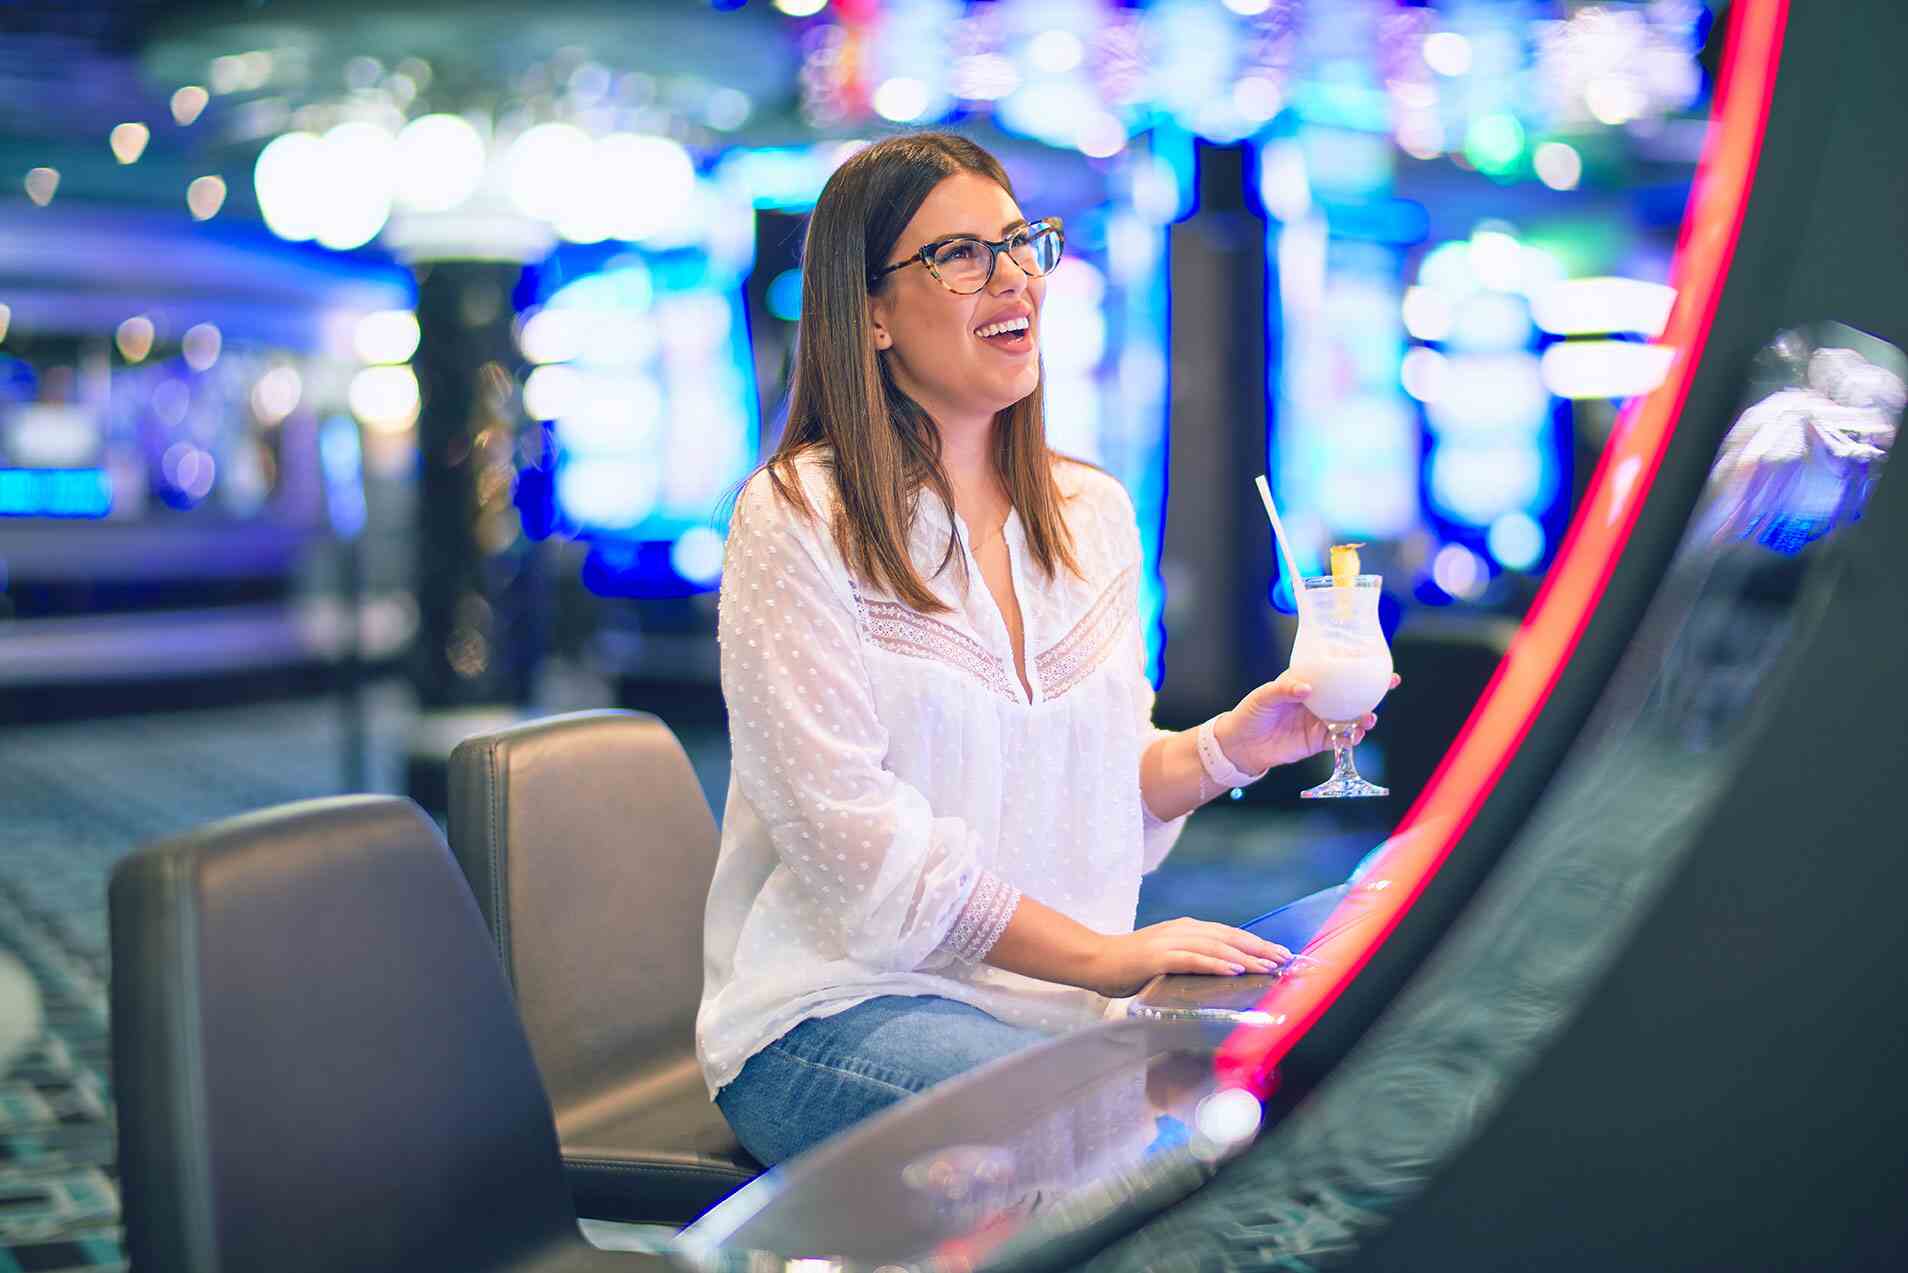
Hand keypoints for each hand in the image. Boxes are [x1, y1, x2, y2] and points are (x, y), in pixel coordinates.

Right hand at [1084, 918, 1291, 998]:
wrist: (1096, 960)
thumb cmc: (1130, 964)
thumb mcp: (1166, 956)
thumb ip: (1191, 959)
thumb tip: (1222, 970)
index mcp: (1185, 928)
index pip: (1228, 933)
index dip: (1255, 942)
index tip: (1279, 953)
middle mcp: (1182, 930)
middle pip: (1229, 936)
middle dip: (1259, 948)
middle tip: (1284, 959)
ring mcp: (1170, 941)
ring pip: (1216, 946)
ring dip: (1245, 956)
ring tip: (1268, 966)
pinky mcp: (1159, 957)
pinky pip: (1194, 959)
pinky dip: (1216, 963)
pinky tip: (1235, 969)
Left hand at [1215, 670, 1401, 773]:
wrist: (1241, 744)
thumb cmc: (1251, 713)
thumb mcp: (1264, 695)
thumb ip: (1285, 689)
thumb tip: (1306, 688)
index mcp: (1308, 682)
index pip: (1336, 672)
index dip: (1357, 666)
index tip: (1377, 661)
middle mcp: (1319, 701)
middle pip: (1352, 694)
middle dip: (1373, 690)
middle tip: (1388, 685)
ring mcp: (1321, 721)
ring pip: (1351, 717)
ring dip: (1365, 717)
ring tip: (1369, 717)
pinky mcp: (1318, 742)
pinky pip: (1341, 739)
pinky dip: (1352, 737)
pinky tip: (1357, 734)